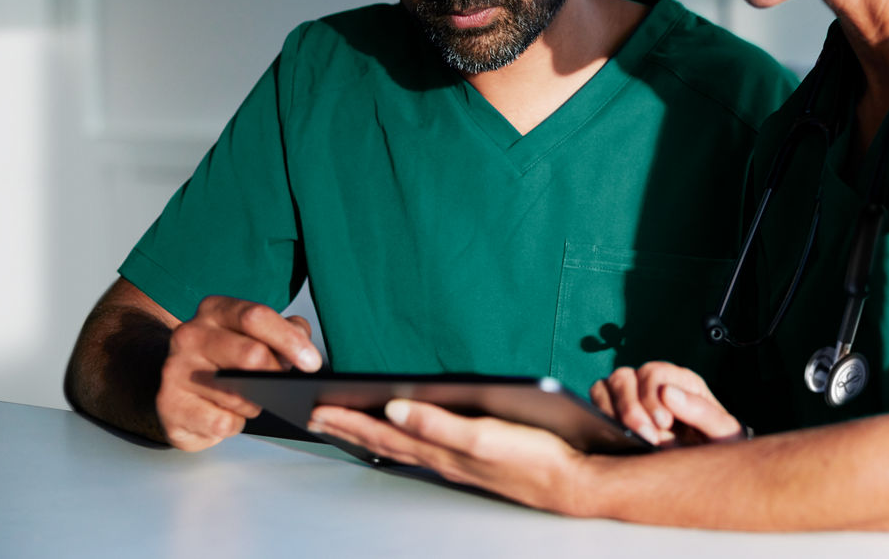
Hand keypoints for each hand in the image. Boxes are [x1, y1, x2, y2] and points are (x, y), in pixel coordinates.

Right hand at [157, 295, 321, 450]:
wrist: (180, 383)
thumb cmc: (228, 356)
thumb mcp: (258, 335)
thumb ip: (288, 332)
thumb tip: (304, 350)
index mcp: (215, 310)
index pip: (256, 317)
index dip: (290, 340)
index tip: (312, 363)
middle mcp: (190, 334)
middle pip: (250, 355)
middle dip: (275, 376)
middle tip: (284, 387)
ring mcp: (174, 370)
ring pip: (236, 394)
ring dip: (255, 403)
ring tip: (252, 399)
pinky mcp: (168, 406)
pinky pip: (220, 422)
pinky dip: (235, 424)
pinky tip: (229, 416)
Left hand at [307, 402, 589, 514]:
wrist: (571, 481)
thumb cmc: (533, 457)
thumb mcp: (482, 436)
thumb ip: (437, 423)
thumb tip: (394, 407)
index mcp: (441, 450)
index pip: (384, 433)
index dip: (350, 420)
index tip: (318, 408)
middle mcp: (443, 458)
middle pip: (386, 442)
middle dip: (349, 428)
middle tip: (317, 417)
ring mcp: (457, 462)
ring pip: (402, 447)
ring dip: (370, 435)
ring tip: (347, 425)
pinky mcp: (473, 461)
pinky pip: (422, 450)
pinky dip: (400, 441)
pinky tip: (401, 436)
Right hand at [590, 362, 743, 446]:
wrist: (708, 473)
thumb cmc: (718, 450)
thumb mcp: (723, 433)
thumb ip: (702, 412)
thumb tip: (667, 393)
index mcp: (680, 382)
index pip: (654, 374)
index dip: (653, 397)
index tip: (663, 424)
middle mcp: (651, 384)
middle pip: (624, 377)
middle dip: (631, 408)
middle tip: (648, 437)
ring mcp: (630, 397)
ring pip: (605, 387)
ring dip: (612, 412)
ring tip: (628, 439)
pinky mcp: (613, 414)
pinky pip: (595, 404)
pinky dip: (598, 417)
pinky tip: (614, 439)